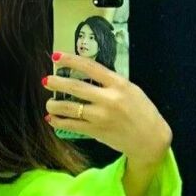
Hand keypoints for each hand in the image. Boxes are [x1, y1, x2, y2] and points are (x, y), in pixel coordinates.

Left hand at [43, 53, 171, 163]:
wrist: (150, 138)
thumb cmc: (142, 111)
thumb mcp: (131, 90)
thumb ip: (110, 82)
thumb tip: (86, 74)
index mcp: (119, 84)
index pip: (90, 67)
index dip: (70, 60)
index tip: (56, 56)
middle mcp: (108, 99)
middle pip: (75, 87)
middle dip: (57, 82)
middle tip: (46, 80)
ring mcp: (100, 116)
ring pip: (70, 108)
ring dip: (54, 105)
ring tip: (48, 103)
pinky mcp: (96, 131)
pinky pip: (71, 125)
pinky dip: (59, 122)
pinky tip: (52, 119)